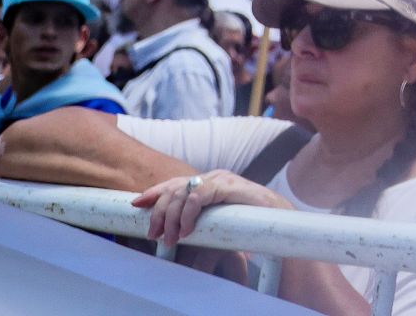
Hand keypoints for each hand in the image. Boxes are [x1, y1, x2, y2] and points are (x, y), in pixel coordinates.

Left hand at [133, 170, 291, 248]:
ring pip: (182, 194)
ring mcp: (220, 179)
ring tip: (171, 238)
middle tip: (154, 235)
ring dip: (172, 219)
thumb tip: (176, 228)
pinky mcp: (227, 186)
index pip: (174, 183)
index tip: (137, 204)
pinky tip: (188, 230)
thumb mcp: (218, 217)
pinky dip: (188, 215)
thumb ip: (200, 216)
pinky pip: (198, 198)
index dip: (154, 193)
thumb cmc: (249, 220)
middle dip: (159, 213)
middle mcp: (212, 176)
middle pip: (173, 189)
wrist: (279, 217)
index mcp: (209, 181)